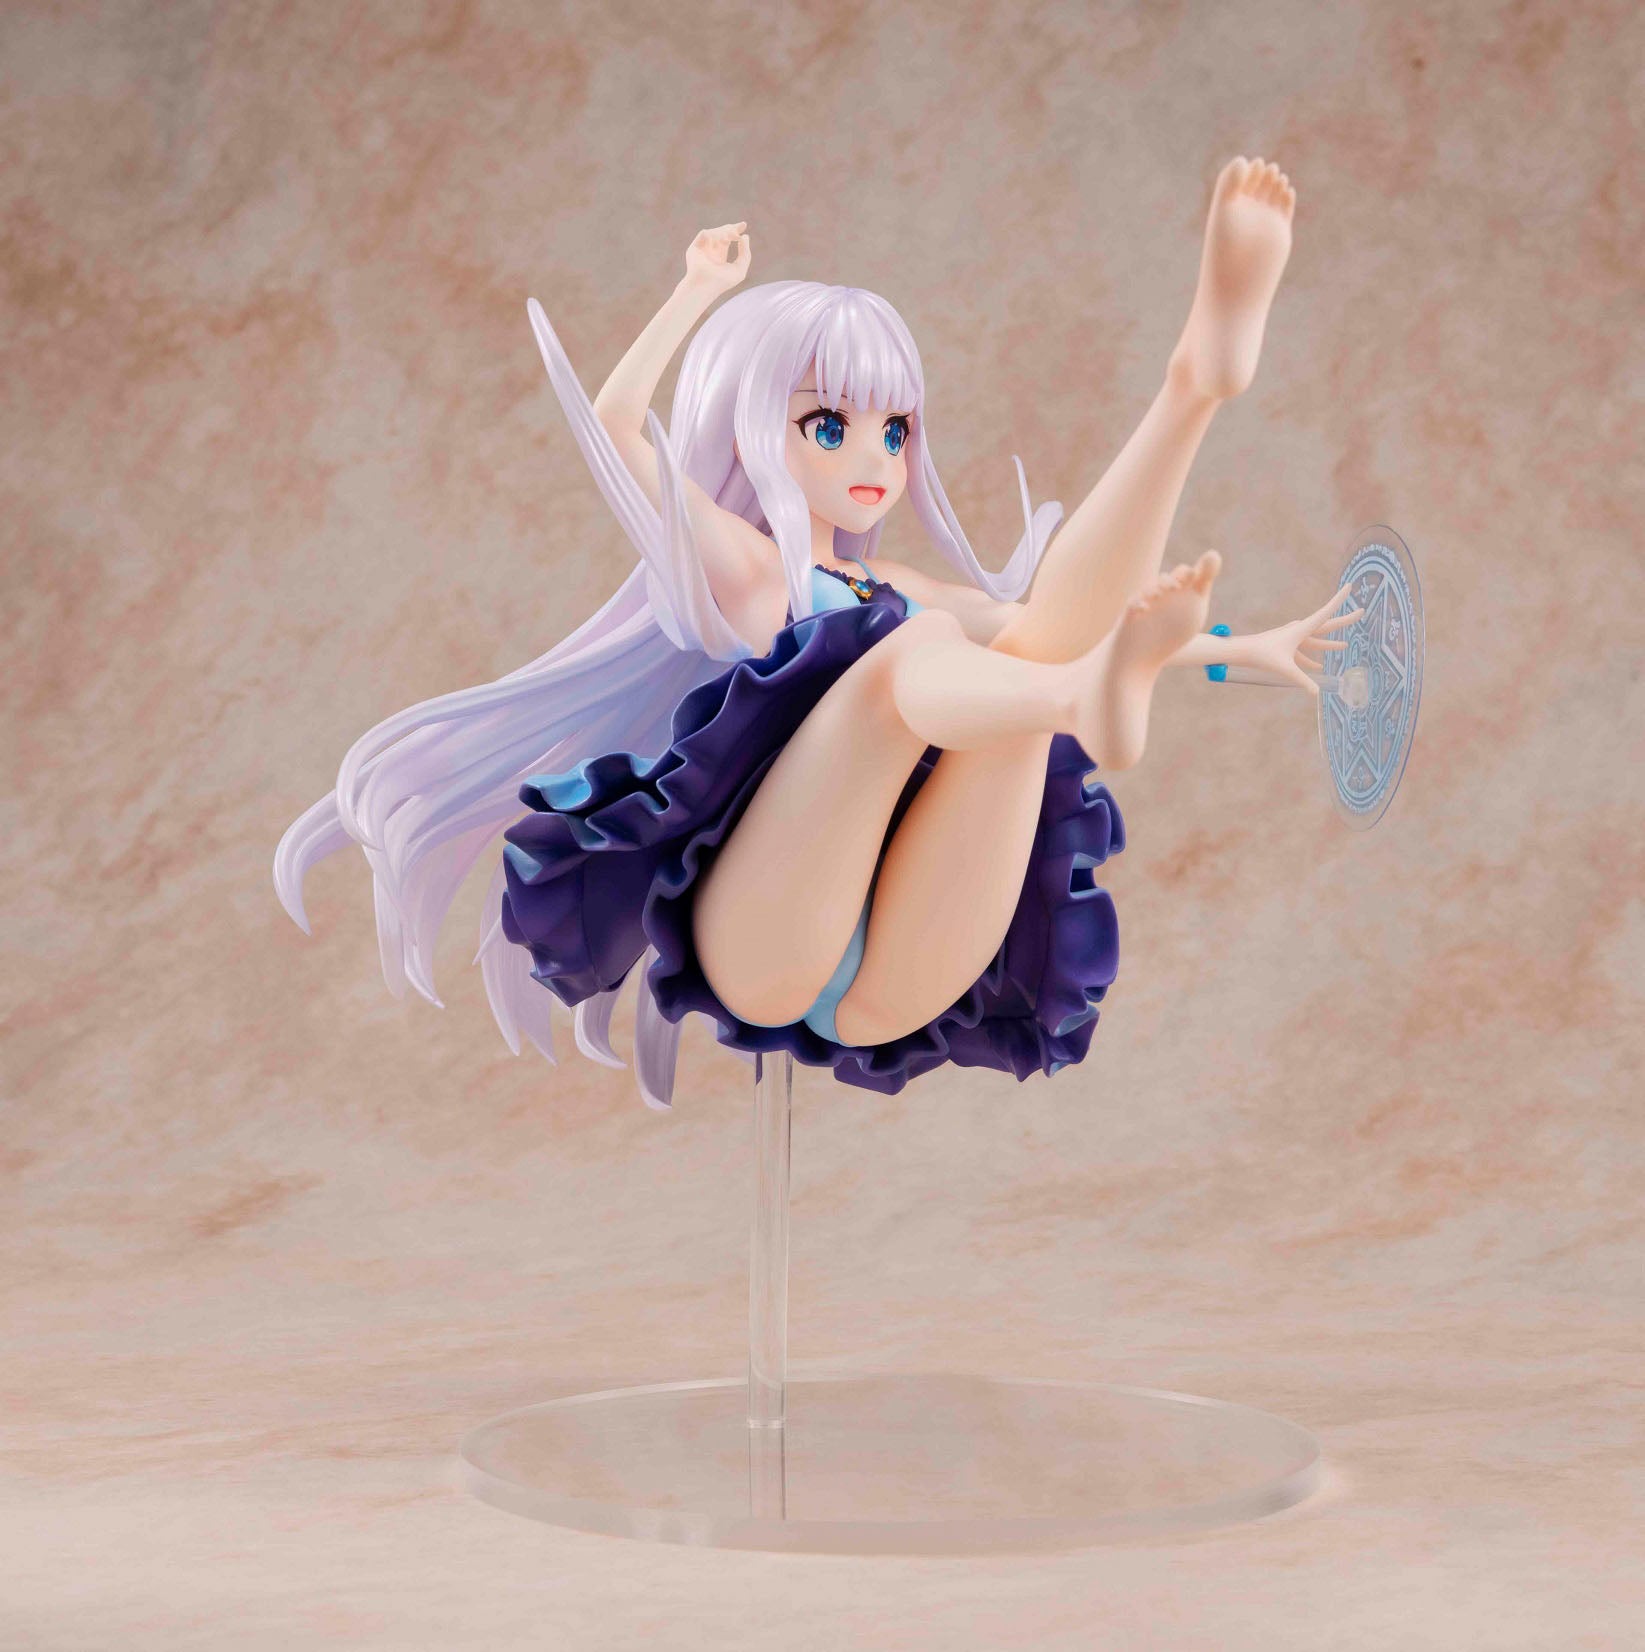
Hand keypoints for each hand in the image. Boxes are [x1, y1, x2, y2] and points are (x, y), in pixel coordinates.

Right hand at [683, 221, 750, 294]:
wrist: (706, 286)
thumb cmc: (722, 282)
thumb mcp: (740, 269)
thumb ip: (745, 254)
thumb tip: (745, 236)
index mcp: (720, 256)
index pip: (728, 239)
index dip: (735, 230)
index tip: (744, 225)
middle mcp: (710, 251)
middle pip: (722, 232)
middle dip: (731, 229)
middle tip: (737, 231)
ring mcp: (702, 248)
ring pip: (715, 232)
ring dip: (725, 233)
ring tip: (730, 238)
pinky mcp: (694, 247)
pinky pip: (706, 233)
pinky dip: (716, 235)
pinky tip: (722, 240)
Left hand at [1239, 582, 1363, 695]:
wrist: (1243, 650)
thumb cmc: (1263, 656)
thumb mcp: (1285, 669)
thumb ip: (1303, 680)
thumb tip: (1317, 693)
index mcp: (1302, 629)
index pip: (1326, 612)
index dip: (1339, 599)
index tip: (1350, 586)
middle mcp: (1300, 629)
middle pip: (1327, 624)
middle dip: (1345, 620)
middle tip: (1361, 611)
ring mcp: (1293, 637)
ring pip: (1317, 640)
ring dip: (1330, 644)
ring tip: (1344, 646)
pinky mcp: (1286, 646)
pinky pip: (1304, 651)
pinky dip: (1312, 658)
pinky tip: (1317, 669)